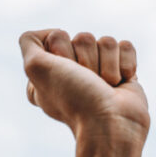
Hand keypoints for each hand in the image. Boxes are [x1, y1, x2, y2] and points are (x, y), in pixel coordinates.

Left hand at [19, 29, 149, 137]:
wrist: (110, 124)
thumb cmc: (74, 99)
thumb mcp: (36, 68)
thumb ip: (29, 41)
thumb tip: (53, 32)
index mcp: (52, 70)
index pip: (57, 36)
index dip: (63, 52)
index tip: (65, 76)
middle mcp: (76, 71)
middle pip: (83, 37)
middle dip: (87, 59)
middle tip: (88, 83)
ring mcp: (101, 71)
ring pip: (107, 42)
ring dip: (107, 65)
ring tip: (105, 88)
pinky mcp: (124, 71)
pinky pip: (126, 47)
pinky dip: (126, 65)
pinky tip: (121, 84)